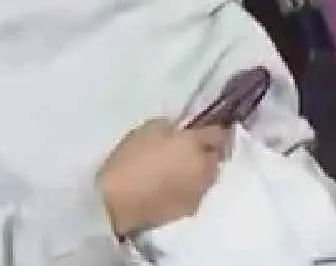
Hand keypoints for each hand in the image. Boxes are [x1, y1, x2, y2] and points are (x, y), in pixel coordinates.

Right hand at [96, 119, 228, 237]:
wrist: (116, 203)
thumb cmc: (131, 160)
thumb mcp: (148, 129)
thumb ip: (171, 127)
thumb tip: (179, 132)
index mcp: (195, 144)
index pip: (219, 134)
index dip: (212, 130)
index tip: (203, 130)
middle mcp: (204, 167)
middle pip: (216, 156)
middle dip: (207, 152)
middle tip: (189, 151)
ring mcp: (199, 191)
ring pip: (208, 177)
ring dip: (200, 171)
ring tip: (180, 171)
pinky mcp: (190, 210)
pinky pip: (197, 193)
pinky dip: (190, 188)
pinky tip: (173, 188)